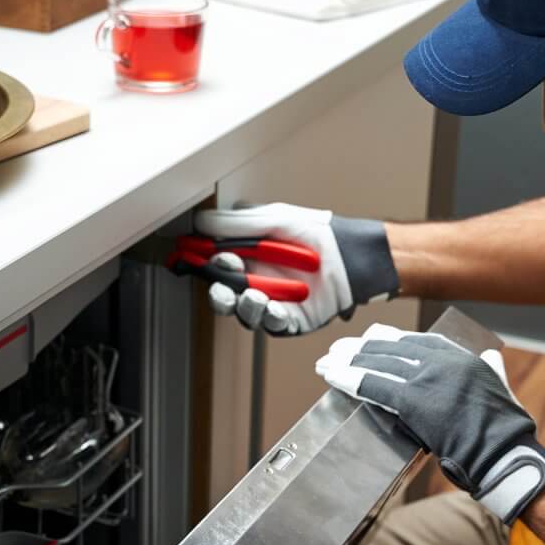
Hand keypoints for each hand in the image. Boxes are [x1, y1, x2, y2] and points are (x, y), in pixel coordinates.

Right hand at [195, 204, 398, 335]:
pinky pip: (272, 325)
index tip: (194, 259)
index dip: (204, 265)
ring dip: (244, 306)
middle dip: (219, 294)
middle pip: (224, 297)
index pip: (216, 266)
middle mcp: (257, 282)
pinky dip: (268, 317)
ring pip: (245, 314)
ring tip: (253, 295)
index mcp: (247, 258)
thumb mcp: (272, 220)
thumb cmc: (316, 234)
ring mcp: (273, 303)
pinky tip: (271, 307)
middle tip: (223, 286)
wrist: (351, 254)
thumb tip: (200, 223)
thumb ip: (236, 224)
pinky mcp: (291, 321)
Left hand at [316, 324, 544, 520]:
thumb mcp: (500, 386)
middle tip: (338, 349)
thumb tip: (490, 356)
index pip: (415, 341)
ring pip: (378, 363)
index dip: (387, 341)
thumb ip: (491, 368)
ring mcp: (428, 379)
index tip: (368, 339)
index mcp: (461, 357)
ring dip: (347, 361)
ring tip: (326, 361)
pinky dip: (350, 378)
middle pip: (390, 348)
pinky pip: (374, 385)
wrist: (504, 452)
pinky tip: (332, 375)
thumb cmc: (504, 428)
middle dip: (360, 349)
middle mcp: (442, 361)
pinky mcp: (415, 400)